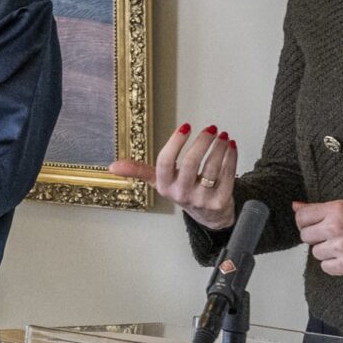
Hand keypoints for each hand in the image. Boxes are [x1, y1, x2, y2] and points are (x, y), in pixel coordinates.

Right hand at [108, 122, 239, 228]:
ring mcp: (202, 199)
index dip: (174, 143)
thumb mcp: (160, 182)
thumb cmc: (183, 191)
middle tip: (210, 128)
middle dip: (201, 143)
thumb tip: (112, 166)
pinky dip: (230, 158)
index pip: (165, 163)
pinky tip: (230, 145)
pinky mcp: (220, 201)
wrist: (208, 216)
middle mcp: (181, 194)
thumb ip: (139, 171)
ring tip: (222, 134)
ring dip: (218, 148)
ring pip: (211, 169)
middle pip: (190, 164)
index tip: (185, 126)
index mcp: (165, 186)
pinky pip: (227, 176)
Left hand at [291, 199, 342, 278]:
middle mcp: (336, 227)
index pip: (302, 216)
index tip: (312, 224)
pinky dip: (334, 265)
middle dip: (316, 237)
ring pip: (315, 252)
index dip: (305, 221)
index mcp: (337, 209)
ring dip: (326, 252)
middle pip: (305, 235)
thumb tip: (295, 205)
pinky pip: (325, 267)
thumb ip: (321, 209)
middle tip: (333, 236)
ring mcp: (341, 247)